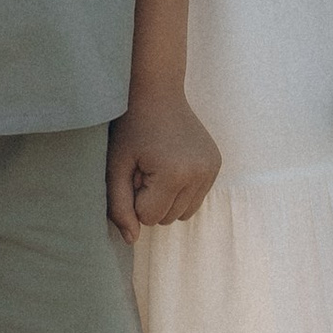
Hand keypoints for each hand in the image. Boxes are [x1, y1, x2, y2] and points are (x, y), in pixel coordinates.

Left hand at [107, 87, 221, 236]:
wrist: (158, 92)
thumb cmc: (131, 127)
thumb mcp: (116, 166)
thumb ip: (119, 206)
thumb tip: (131, 240)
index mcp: (174, 174)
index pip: (149, 218)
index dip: (135, 197)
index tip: (133, 171)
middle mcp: (199, 174)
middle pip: (168, 218)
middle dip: (151, 200)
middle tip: (144, 167)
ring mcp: (211, 169)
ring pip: (183, 212)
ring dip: (167, 198)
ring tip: (158, 166)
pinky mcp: (216, 165)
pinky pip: (195, 198)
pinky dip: (181, 190)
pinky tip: (172, 164)